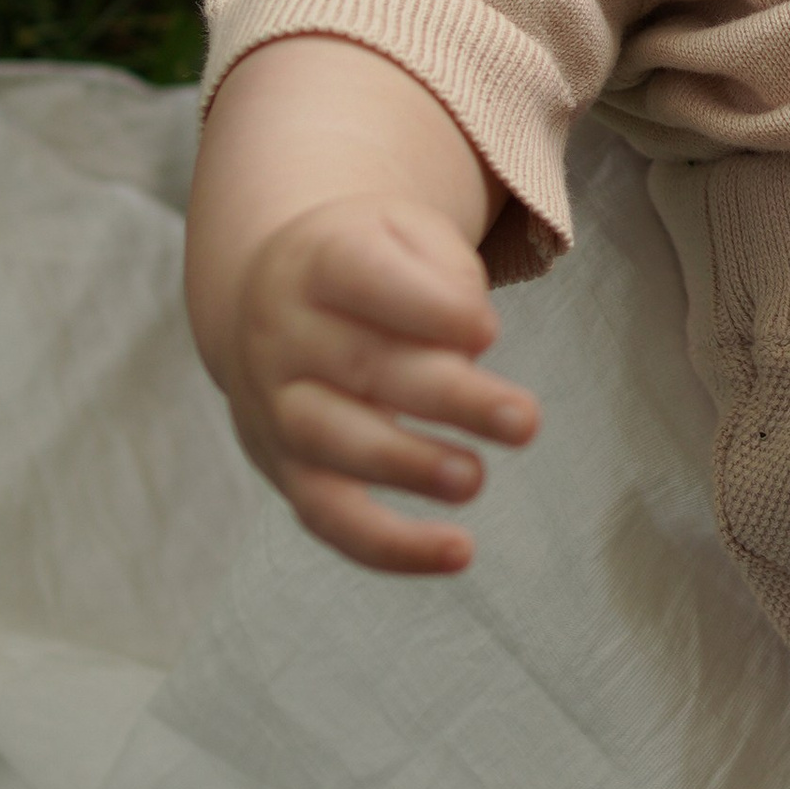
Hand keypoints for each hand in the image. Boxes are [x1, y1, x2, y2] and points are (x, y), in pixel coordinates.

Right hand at [223, 196, 539, 574]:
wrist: (264, 298)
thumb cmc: (367, 266)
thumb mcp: (404, 234)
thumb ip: (445, 275)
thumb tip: (474, 337)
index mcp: (316, 262)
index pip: (364, 279)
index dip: (428, 309)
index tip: (488, 331)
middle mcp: (284, 337)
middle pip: (363, 368)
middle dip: (448, 399)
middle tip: (525, 422)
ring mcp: (277, 408)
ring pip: (336, 445)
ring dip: (409, 468)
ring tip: (475, 480)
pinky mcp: (287, 470)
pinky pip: (329, 517)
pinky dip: (389, 545)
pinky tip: (457, 554)